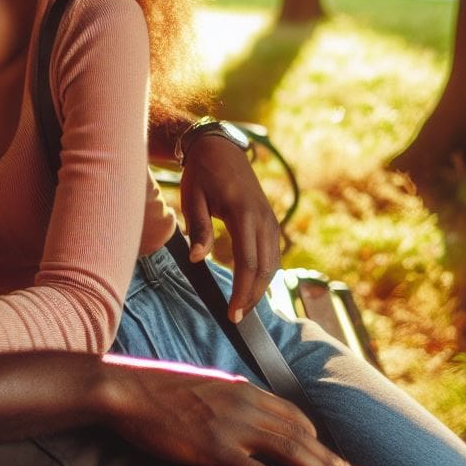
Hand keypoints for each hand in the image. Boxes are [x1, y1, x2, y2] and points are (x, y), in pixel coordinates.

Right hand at [100, 354, 353, 465]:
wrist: (128, 390)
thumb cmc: (157, 390)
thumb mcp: (200, 386)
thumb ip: (225, 397)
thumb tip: (237, 408)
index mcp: (239, 389)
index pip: (289, 411)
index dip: (313, 433)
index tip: (326, 450)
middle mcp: (243, 404)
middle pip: (298, 432)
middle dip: (327, 455)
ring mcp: (231, 427)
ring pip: (288, 450)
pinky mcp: (216, 450)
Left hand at [178, 134, 279, 321]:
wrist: (219, 147)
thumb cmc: (202, 172)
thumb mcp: (193, 198)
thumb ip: (198, 229)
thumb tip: (198, 260)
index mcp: (244, 212)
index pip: (248, 262)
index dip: (242, 291)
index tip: (233, 313)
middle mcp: (263, 218)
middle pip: (265, 268)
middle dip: (253, 296)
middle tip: (236, 318)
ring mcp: (270, 219)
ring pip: (273, 263)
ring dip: (260, 287)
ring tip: (243, 307)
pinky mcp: (270, 220)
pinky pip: (272, 253)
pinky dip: (265, 273)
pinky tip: (252, 286)